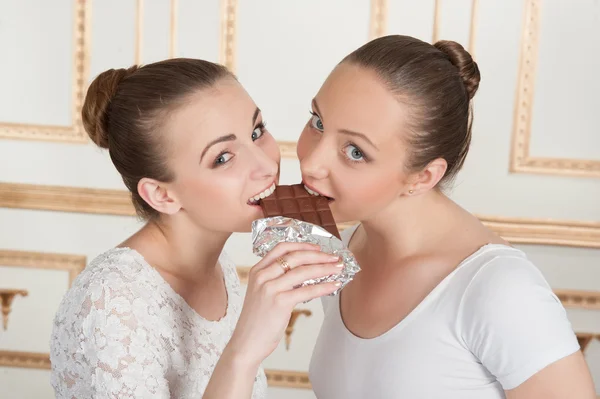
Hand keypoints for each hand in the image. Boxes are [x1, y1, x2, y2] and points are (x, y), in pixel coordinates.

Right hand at [228, 242, 341, 365]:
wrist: (246, 343)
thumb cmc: (256, 321)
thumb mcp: (261, 293)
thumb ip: (277, 280)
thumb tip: (306, 273)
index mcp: (257, 271)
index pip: (281, 247)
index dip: (302, 245)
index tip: (317, 247)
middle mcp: (262, 276)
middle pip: (295, 256)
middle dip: (318, 255)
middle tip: (334, 258)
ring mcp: (270, 288)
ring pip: (303, 271)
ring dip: (325, 268)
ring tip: (338, 269)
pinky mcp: (279, 302)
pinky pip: (307, 290)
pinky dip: (324, 286)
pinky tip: (334, 285)